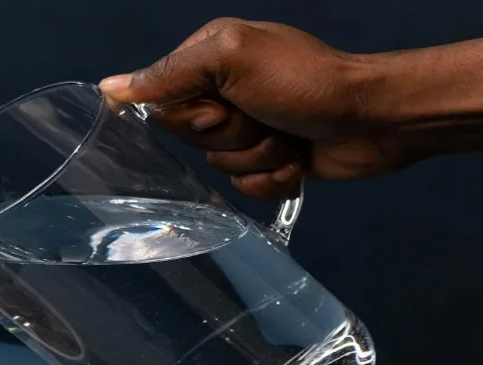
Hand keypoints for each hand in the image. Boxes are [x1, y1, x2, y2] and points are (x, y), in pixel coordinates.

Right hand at [100, 19, 405, 198]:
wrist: (374, 120)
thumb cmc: (305, 82)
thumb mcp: (231, 60)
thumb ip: (169, 75)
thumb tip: (108, 89)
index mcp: (210, 59)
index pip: (163, 104)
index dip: (191, 116)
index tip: (220, 108)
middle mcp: (225, 91)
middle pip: (190, 137)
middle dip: (230, 137)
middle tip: (264, 117)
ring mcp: (249, 128)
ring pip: (219, 165)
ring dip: (258, 158)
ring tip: (289, 139)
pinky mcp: (271, 161)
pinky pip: (246, 187)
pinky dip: (273, 180)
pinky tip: (297, 163)